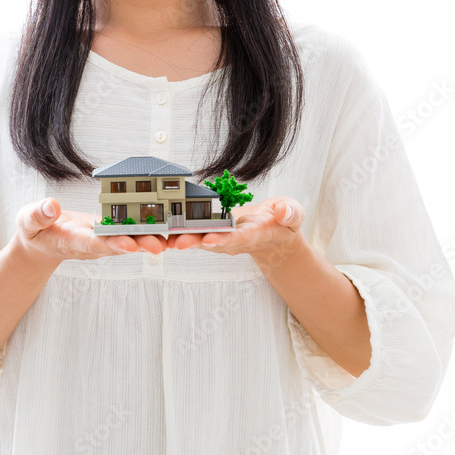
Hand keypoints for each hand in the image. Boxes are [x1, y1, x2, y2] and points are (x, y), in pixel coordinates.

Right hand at [14, 198, 167, 262]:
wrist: (42, 244)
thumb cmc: (33, 232)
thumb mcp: (26, 222)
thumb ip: (36, 215)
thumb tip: (50, 206)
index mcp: (72, 241)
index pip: (93, 243)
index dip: (112, 244)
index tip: (129, 244)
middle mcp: (93, 244)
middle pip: (119, 245)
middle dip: (140, 244)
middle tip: (161, 245)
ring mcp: (103, 240)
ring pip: (129, 240)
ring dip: (150, 239)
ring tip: (174, 238)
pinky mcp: (109, 234)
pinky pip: (130, 232)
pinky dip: (148, 230)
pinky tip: (168, 226)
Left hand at [165, 197, 304, 269]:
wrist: (273, 232)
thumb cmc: (283, 222)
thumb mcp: (294, 214)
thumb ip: (290, 213)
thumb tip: (283, 211)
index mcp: (253, 236)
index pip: (238, 238)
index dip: (224, 239)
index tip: (210, 239)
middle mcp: (233, 241)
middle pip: (212, 243)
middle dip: (194, 242)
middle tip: (176, 243)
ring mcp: (221, 239)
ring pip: (198, 239)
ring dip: (180, 239)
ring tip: (161, 239)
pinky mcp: (212, 233)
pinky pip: (194, 233)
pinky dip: (177, 233)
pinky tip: (160, 231)